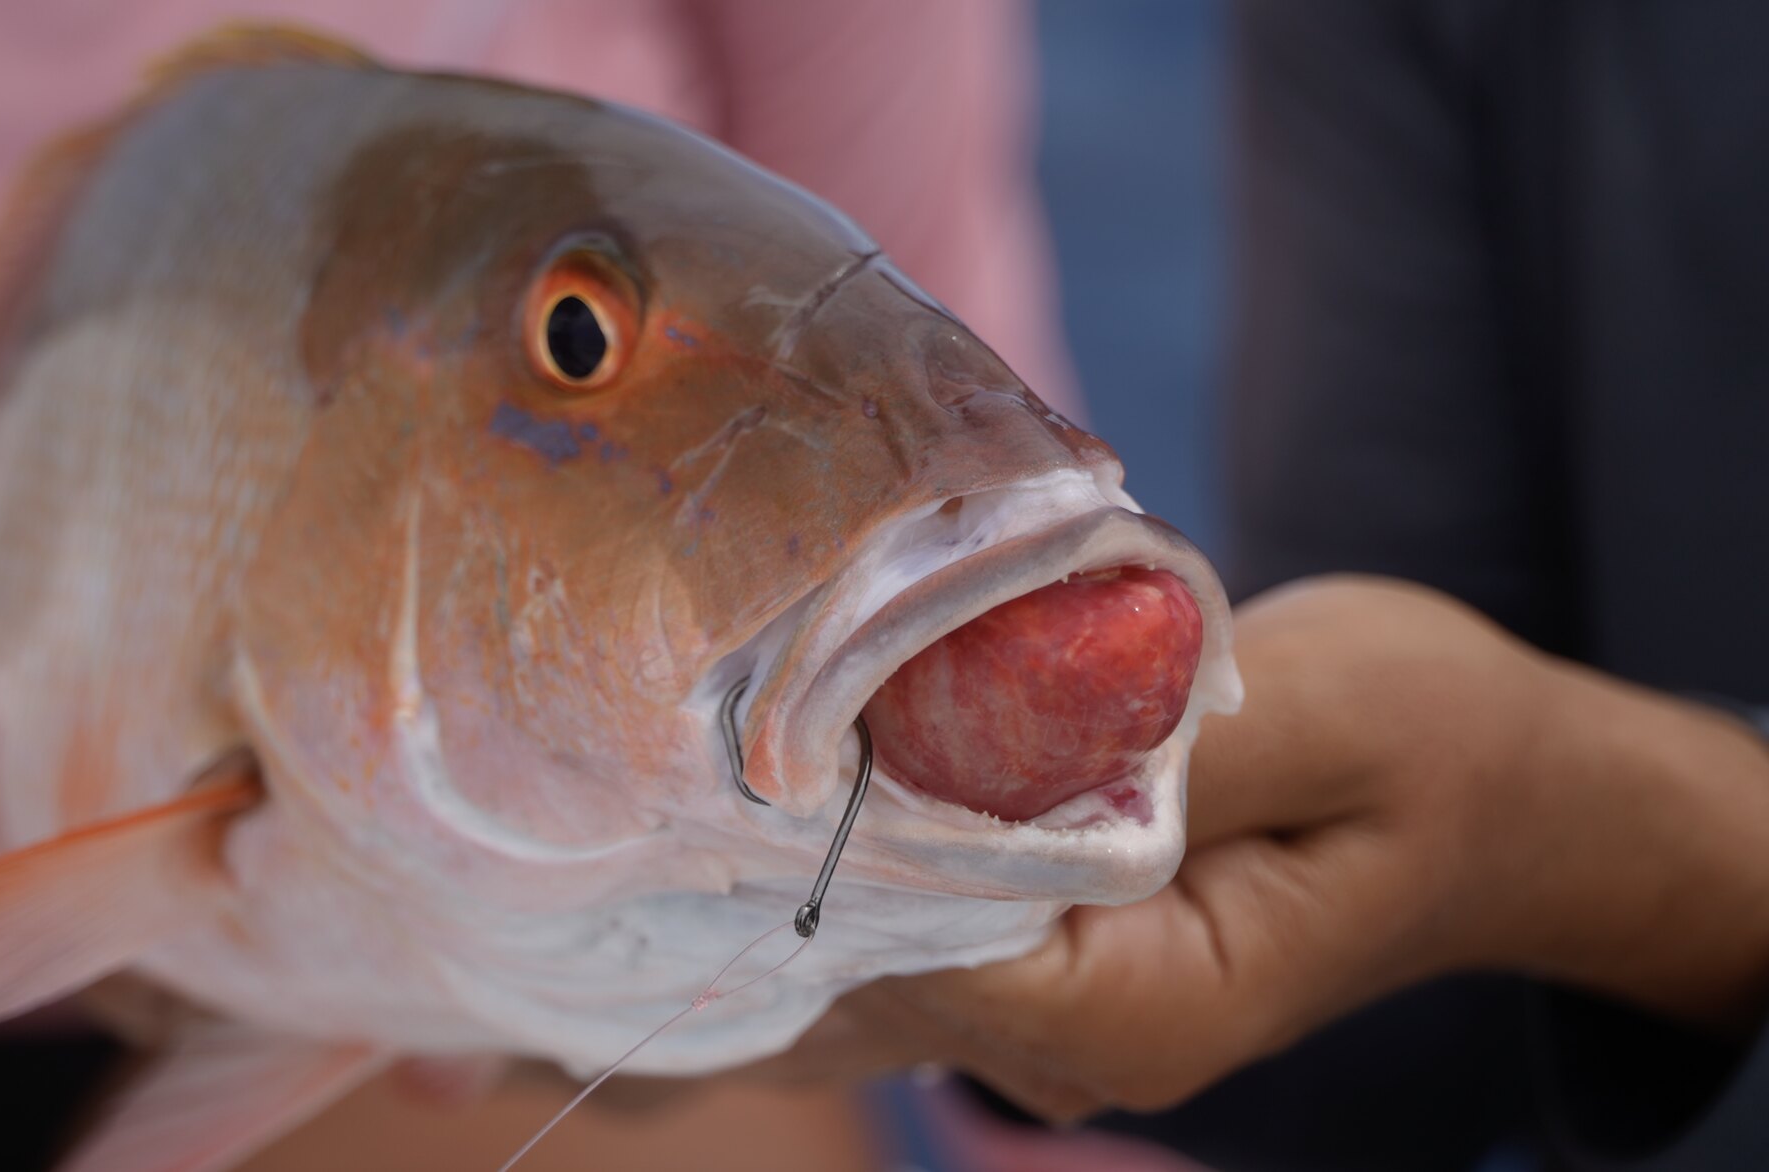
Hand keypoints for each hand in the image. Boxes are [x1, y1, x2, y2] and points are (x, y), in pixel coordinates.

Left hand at [748, 575, 1768, 1120]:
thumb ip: (1154, 741)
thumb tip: (965, 741)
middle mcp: (1071, 1046)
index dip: (837, 825)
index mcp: (1145, 1012)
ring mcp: (1037, 1017)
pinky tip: (776, 768)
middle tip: (716, 691)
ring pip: (851, 951)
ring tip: (729, 715)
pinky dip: (827, 852)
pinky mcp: (1021, 962)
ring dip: (793, 837)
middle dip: (790, 832)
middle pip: (863, 959)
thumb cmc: (1432, 742)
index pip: (925, 941)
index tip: (769, 702)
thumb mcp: (1331, 705)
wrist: (1493, 801)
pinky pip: (881, 929)